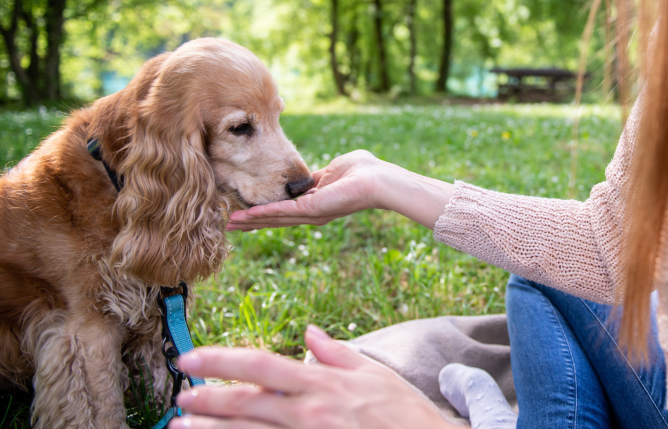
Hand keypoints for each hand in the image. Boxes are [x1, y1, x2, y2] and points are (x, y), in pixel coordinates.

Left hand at [169, 325, 456, 428]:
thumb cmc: (402, 411)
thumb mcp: (374, 373)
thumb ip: (336, 354)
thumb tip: (309, 333)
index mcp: (322, 384)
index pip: (262, 365)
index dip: (223, 360)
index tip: (193, 359)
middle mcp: (310, 412)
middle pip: (247, 403)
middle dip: (208, 399)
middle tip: (179, 395)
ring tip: (182, 428)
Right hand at [226, 149, 454, 230]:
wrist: (378, 179)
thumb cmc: (364, 171)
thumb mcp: (334, 170)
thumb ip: (319, 176)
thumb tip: (313, 177)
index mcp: (315, 201)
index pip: (285, 208)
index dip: (265, 210)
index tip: (246, 211)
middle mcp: (311, 212)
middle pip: (275, 218)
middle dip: (252, 221)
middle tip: (229, 224)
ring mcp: (311, 212)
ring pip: (275, 218)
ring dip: (252, 221)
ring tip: (231, 223)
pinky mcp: (312, 209)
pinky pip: (283, 212)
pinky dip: (264, 215)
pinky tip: (247, 217)